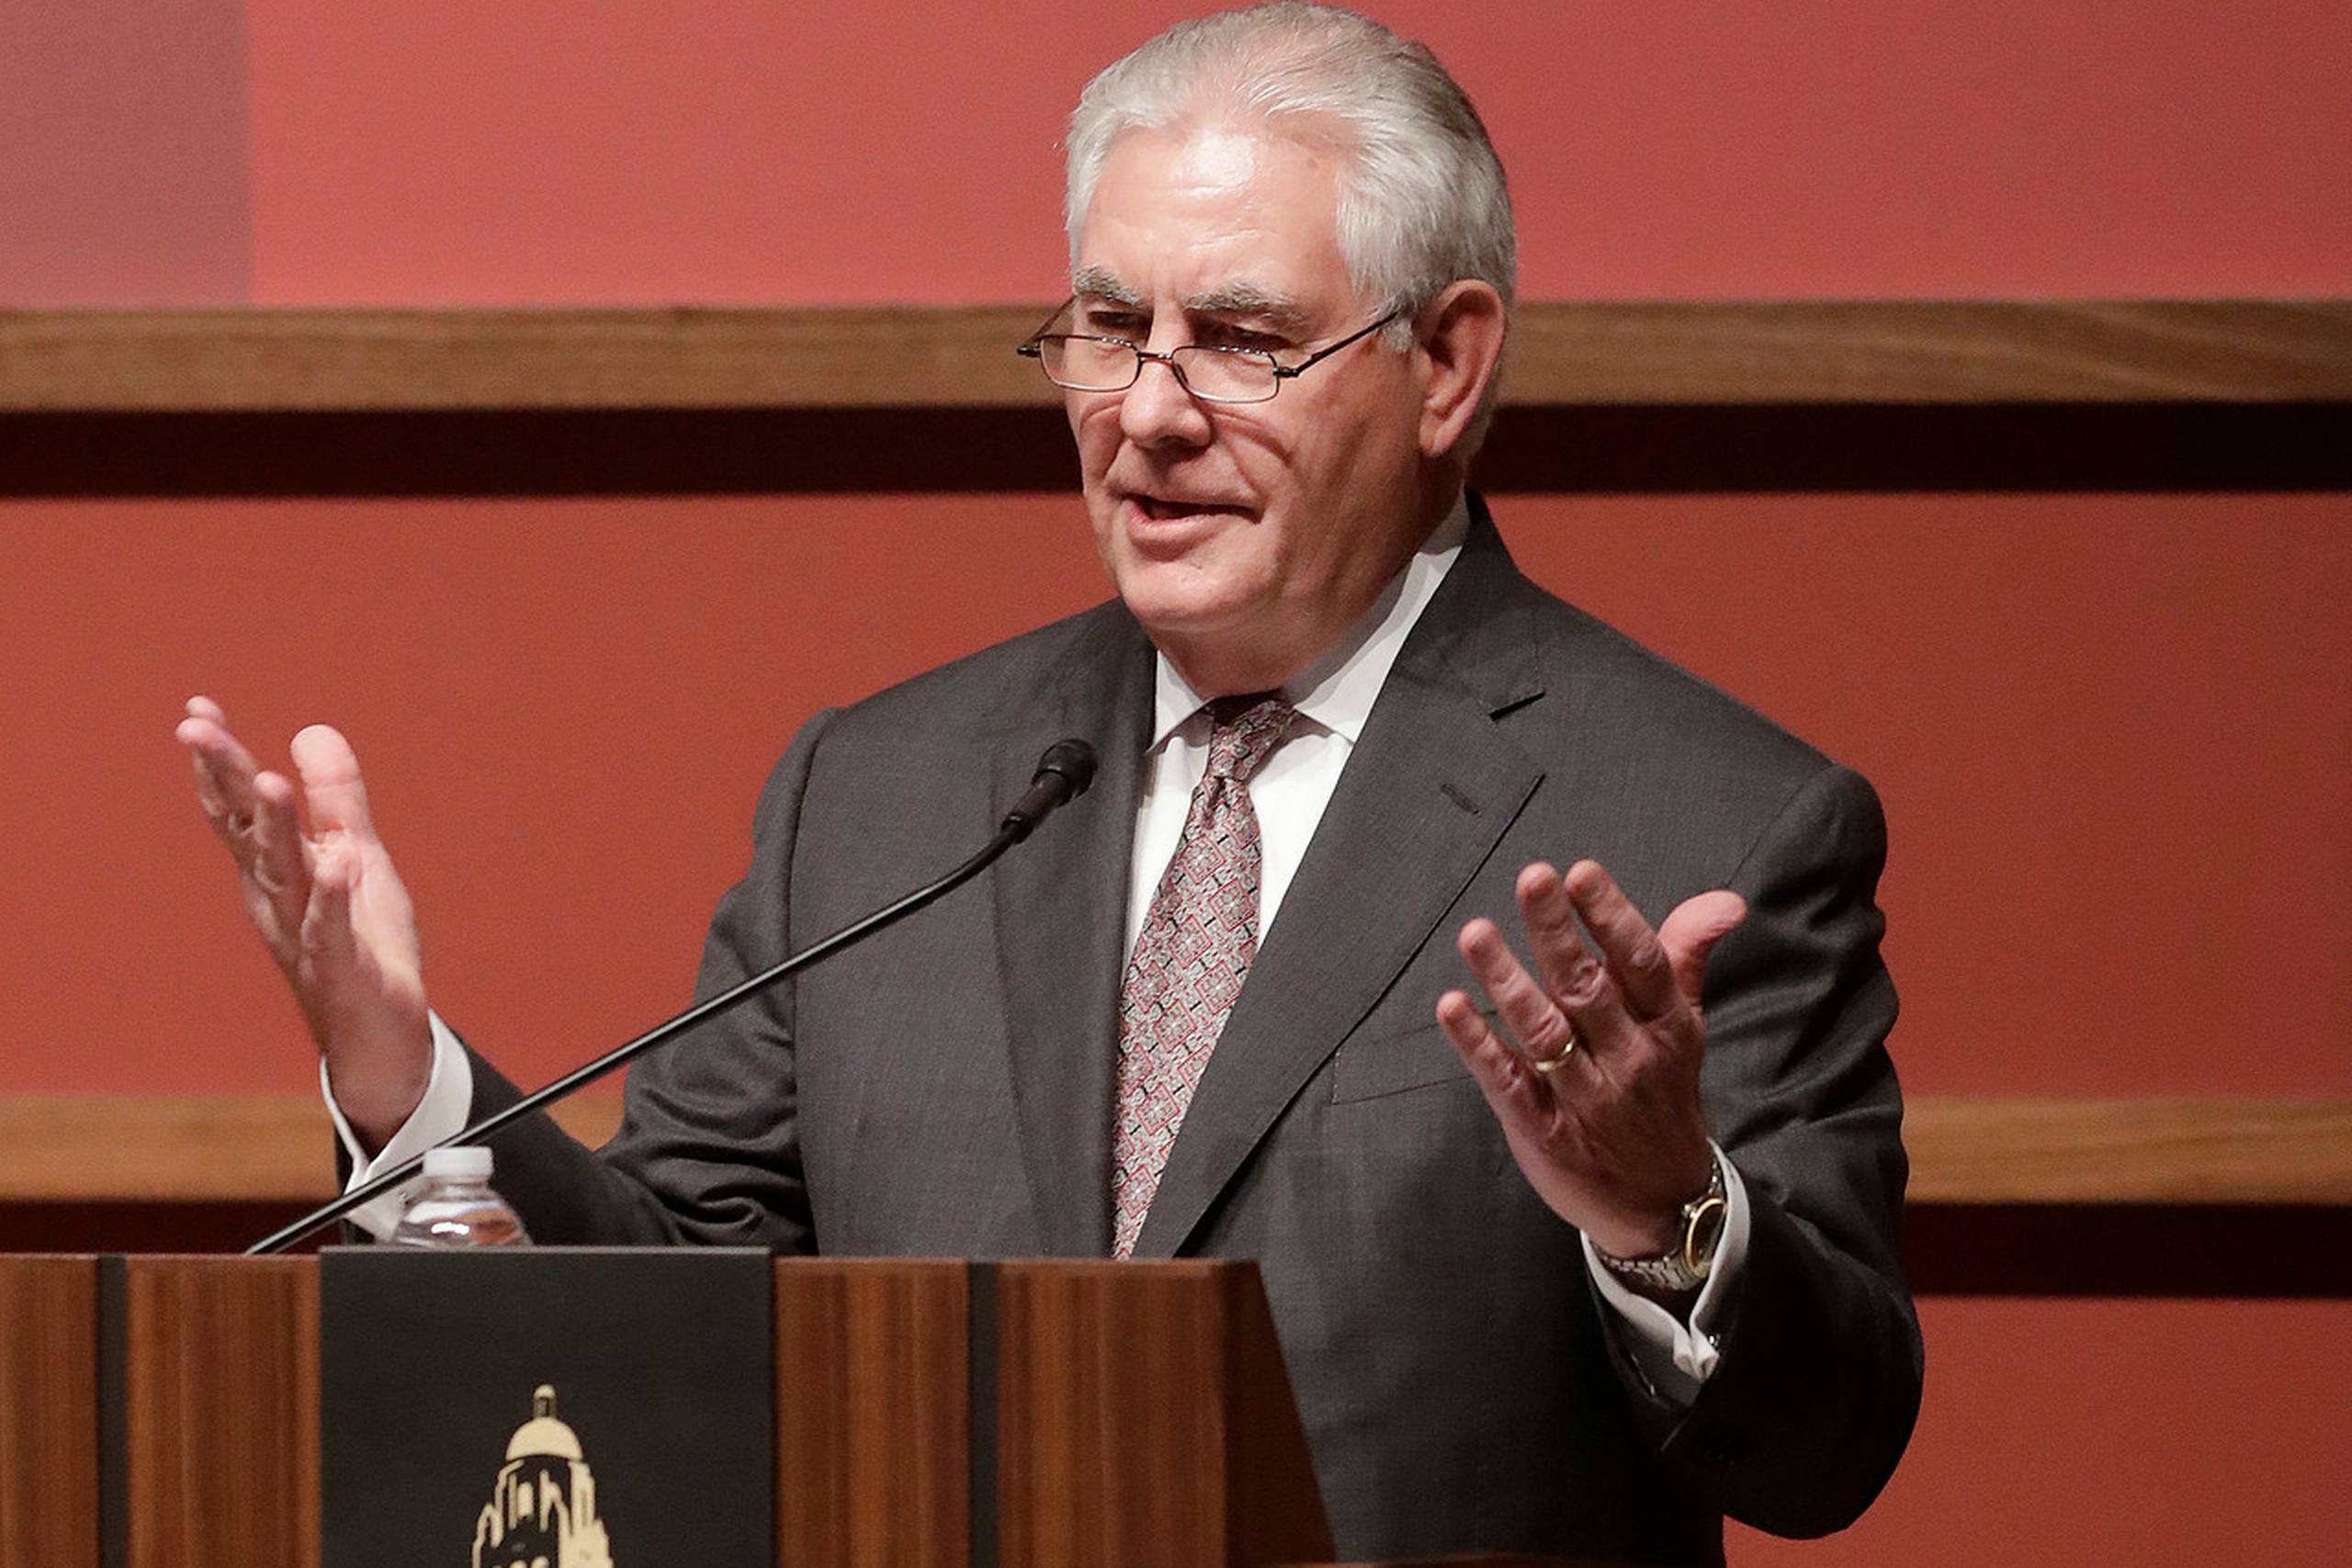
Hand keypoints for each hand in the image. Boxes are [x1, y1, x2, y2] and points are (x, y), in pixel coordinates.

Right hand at [175, 697, 431, 1148]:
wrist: (380, 1029)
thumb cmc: (361, 939)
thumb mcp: (354, 854)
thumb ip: (335, 797)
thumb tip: (310, 729)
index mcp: (274, 868)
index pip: (236, 808)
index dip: (217, 761)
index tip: (196, 709)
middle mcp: (276, 897)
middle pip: (245, 831)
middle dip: (223, 781)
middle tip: (196, 728)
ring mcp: (304, 932)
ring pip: (284, 874)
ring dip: (274, 828)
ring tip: (267, 780)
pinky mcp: (341, 966)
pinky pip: (331, 931)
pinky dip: (331, 900)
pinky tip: (335, 867)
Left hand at [1437, 860, 1744, 1262]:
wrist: (1663, 1203)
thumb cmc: (1662, 1090)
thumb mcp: (1683, 1024)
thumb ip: (1686, 954)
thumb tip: (1726, 900)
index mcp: (1666, 1026)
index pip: (1642, 963)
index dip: (1612, 917)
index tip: (1580, 872)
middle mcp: (1629, 1060)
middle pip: (1588, 988)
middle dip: (1556, 932)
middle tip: (1530, 878)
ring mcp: (1584, 1098)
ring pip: (1544, 1031)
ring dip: (1507, 981)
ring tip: (1475, 932)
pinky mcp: (1543, 1132)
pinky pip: (1508, 1082)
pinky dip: (1478, 1045)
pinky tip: (1451, 1007)